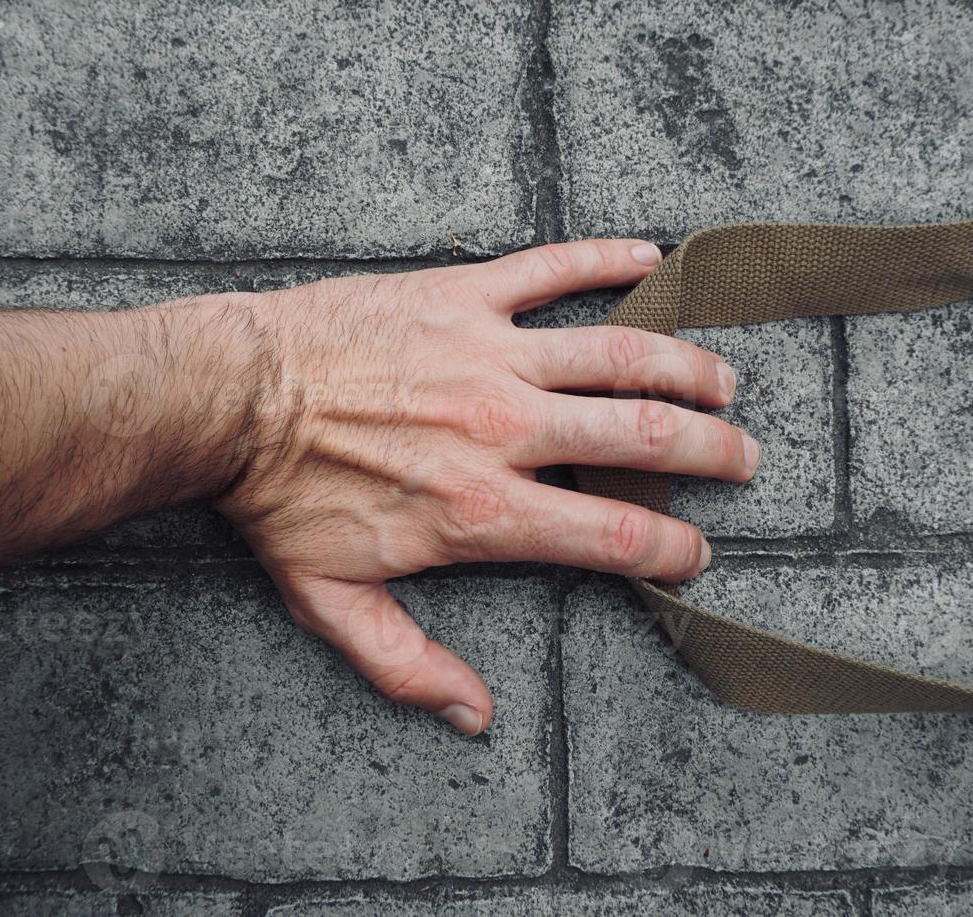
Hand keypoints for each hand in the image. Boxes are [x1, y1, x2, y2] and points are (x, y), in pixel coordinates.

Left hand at [217, 239, 758, 734]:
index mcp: (486, 509)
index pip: (615, 534)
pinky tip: (650, 258)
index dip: (674, 549)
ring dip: (688, 365)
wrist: (231, 396)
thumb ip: (408, 664)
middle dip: (713, 451)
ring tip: (724, 378)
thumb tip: (474, 715)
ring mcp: (489, 353)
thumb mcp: (333, 602)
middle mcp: (507, 428)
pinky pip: (551, 269)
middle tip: (742, 456)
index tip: (695, 552)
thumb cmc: (278, 498)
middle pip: (646, 436)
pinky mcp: (460, 295)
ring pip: (621, 353)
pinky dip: (607, 259)